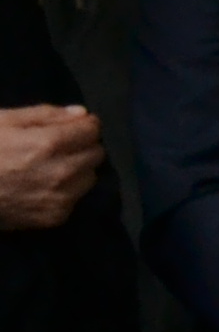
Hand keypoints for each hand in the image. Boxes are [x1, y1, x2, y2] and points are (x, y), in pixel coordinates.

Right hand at [0, 105, 100, 228]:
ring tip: (50, 166)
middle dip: (82, 146)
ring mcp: (62, 198)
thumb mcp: (4, 120)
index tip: (72, 126)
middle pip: (96, 154)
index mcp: (49, 144)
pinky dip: (66, 190)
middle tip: (59, 147)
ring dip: (78, 169)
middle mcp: (63, 172)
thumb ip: (46, 115)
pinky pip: (76, 198)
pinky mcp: (56, 217)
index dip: (83, 125)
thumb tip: (82, 114)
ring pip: (90, 177)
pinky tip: (42, 185)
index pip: (92, 130)